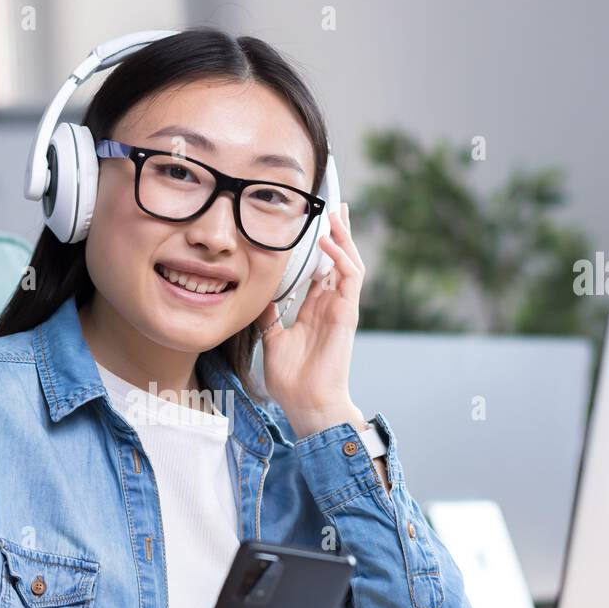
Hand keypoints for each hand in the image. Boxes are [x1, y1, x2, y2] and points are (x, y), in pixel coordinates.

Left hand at [258, 202, 367, 437]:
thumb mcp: (271, 338)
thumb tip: (258, 296)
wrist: (306, 402)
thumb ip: (269, 315)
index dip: (319, 247)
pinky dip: (341, 256)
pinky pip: (350, 277)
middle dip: (338, 233)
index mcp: (315, 310)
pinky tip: (328, 240)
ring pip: (349, 263)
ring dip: (344, 237)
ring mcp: (341, 308)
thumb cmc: (291, 378)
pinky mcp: (348, 313)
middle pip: (339, 260)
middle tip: (335, 205)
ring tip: (336, 213)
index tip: (313, 224)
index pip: (320, 270)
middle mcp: (331, 305)